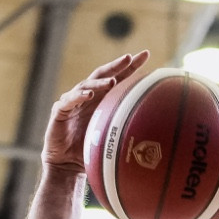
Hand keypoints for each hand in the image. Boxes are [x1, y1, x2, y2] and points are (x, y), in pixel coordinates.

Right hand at [41, 51, 149, 172]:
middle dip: (116, 65)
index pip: (118, 78)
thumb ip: (128, 130)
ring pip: (86, 85)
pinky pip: (69, 101)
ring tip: (113, 82)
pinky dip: (78, 96)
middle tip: (129, 57)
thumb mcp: (113, 138)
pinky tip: (89, 94)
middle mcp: (88, 96)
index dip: (130, 67)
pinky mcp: (59, 111)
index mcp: (102, 100)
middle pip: (103, 75)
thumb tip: (158, 133)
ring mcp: (73, 101)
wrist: (67, 164)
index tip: (146, 54)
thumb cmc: (90, 150)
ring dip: (100, 82)